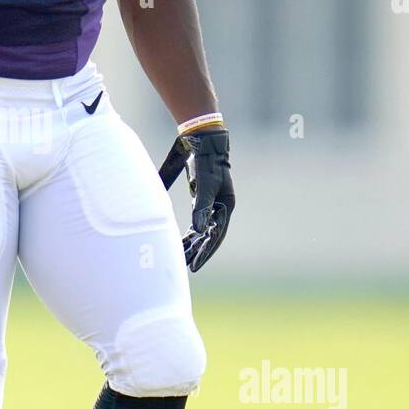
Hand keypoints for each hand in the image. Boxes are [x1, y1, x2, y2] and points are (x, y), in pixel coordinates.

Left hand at [158, 127, 234, 271]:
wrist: (203, 141)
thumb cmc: (206, 163)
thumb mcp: (204, 186)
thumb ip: (201, 208)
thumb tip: (198, 231)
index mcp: (226, 205)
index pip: (216, 236)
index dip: (205, 252)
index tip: (194, 266)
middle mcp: (221, 207)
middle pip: (209, 235)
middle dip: (198, 251)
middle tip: (187, 266)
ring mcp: (212, 203)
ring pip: (202, 229)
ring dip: (193, 242)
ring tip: (182, 257)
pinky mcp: (202, 197)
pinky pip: (197, 220)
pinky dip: (190, 230)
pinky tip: (182, 240)